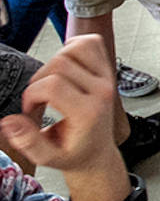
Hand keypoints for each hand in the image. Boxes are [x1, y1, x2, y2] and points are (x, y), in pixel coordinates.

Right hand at [0, 37, 120, 177]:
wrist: (97, 152)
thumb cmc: (73, 154)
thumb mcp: (47, 157)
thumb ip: (27, 141)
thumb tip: (8, 121)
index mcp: (88, 111)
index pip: (53, 85)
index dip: (31, 94)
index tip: (30, 110)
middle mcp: (102, 89)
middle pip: (60, 63)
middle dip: (38, 79)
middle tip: (38, 100)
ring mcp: (107, 76)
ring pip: (77, 47)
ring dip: (54, 60)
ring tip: (50, 83)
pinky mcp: (108, 68)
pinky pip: (92, 42)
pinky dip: (73, 47)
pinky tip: (63, 67)